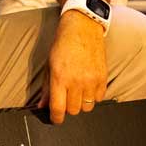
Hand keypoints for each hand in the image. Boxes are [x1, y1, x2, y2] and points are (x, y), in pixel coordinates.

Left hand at [43, 10, 108, 124]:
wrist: (82, 27)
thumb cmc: (63, 44)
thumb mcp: (49, 64)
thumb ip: (46, 88)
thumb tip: (42, 106)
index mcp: (60, 78)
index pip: (58, 109)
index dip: (55, 118)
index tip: (55, 118)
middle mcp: (77, 81)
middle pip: (73, 111)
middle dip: (68, 108)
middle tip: (66, 97)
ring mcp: (92, 80)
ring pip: (87, 107)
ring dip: (81, 102)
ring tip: (77, 90)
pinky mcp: (103, 77)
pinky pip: (99, 98)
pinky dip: (93, 96)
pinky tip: (88, 85)